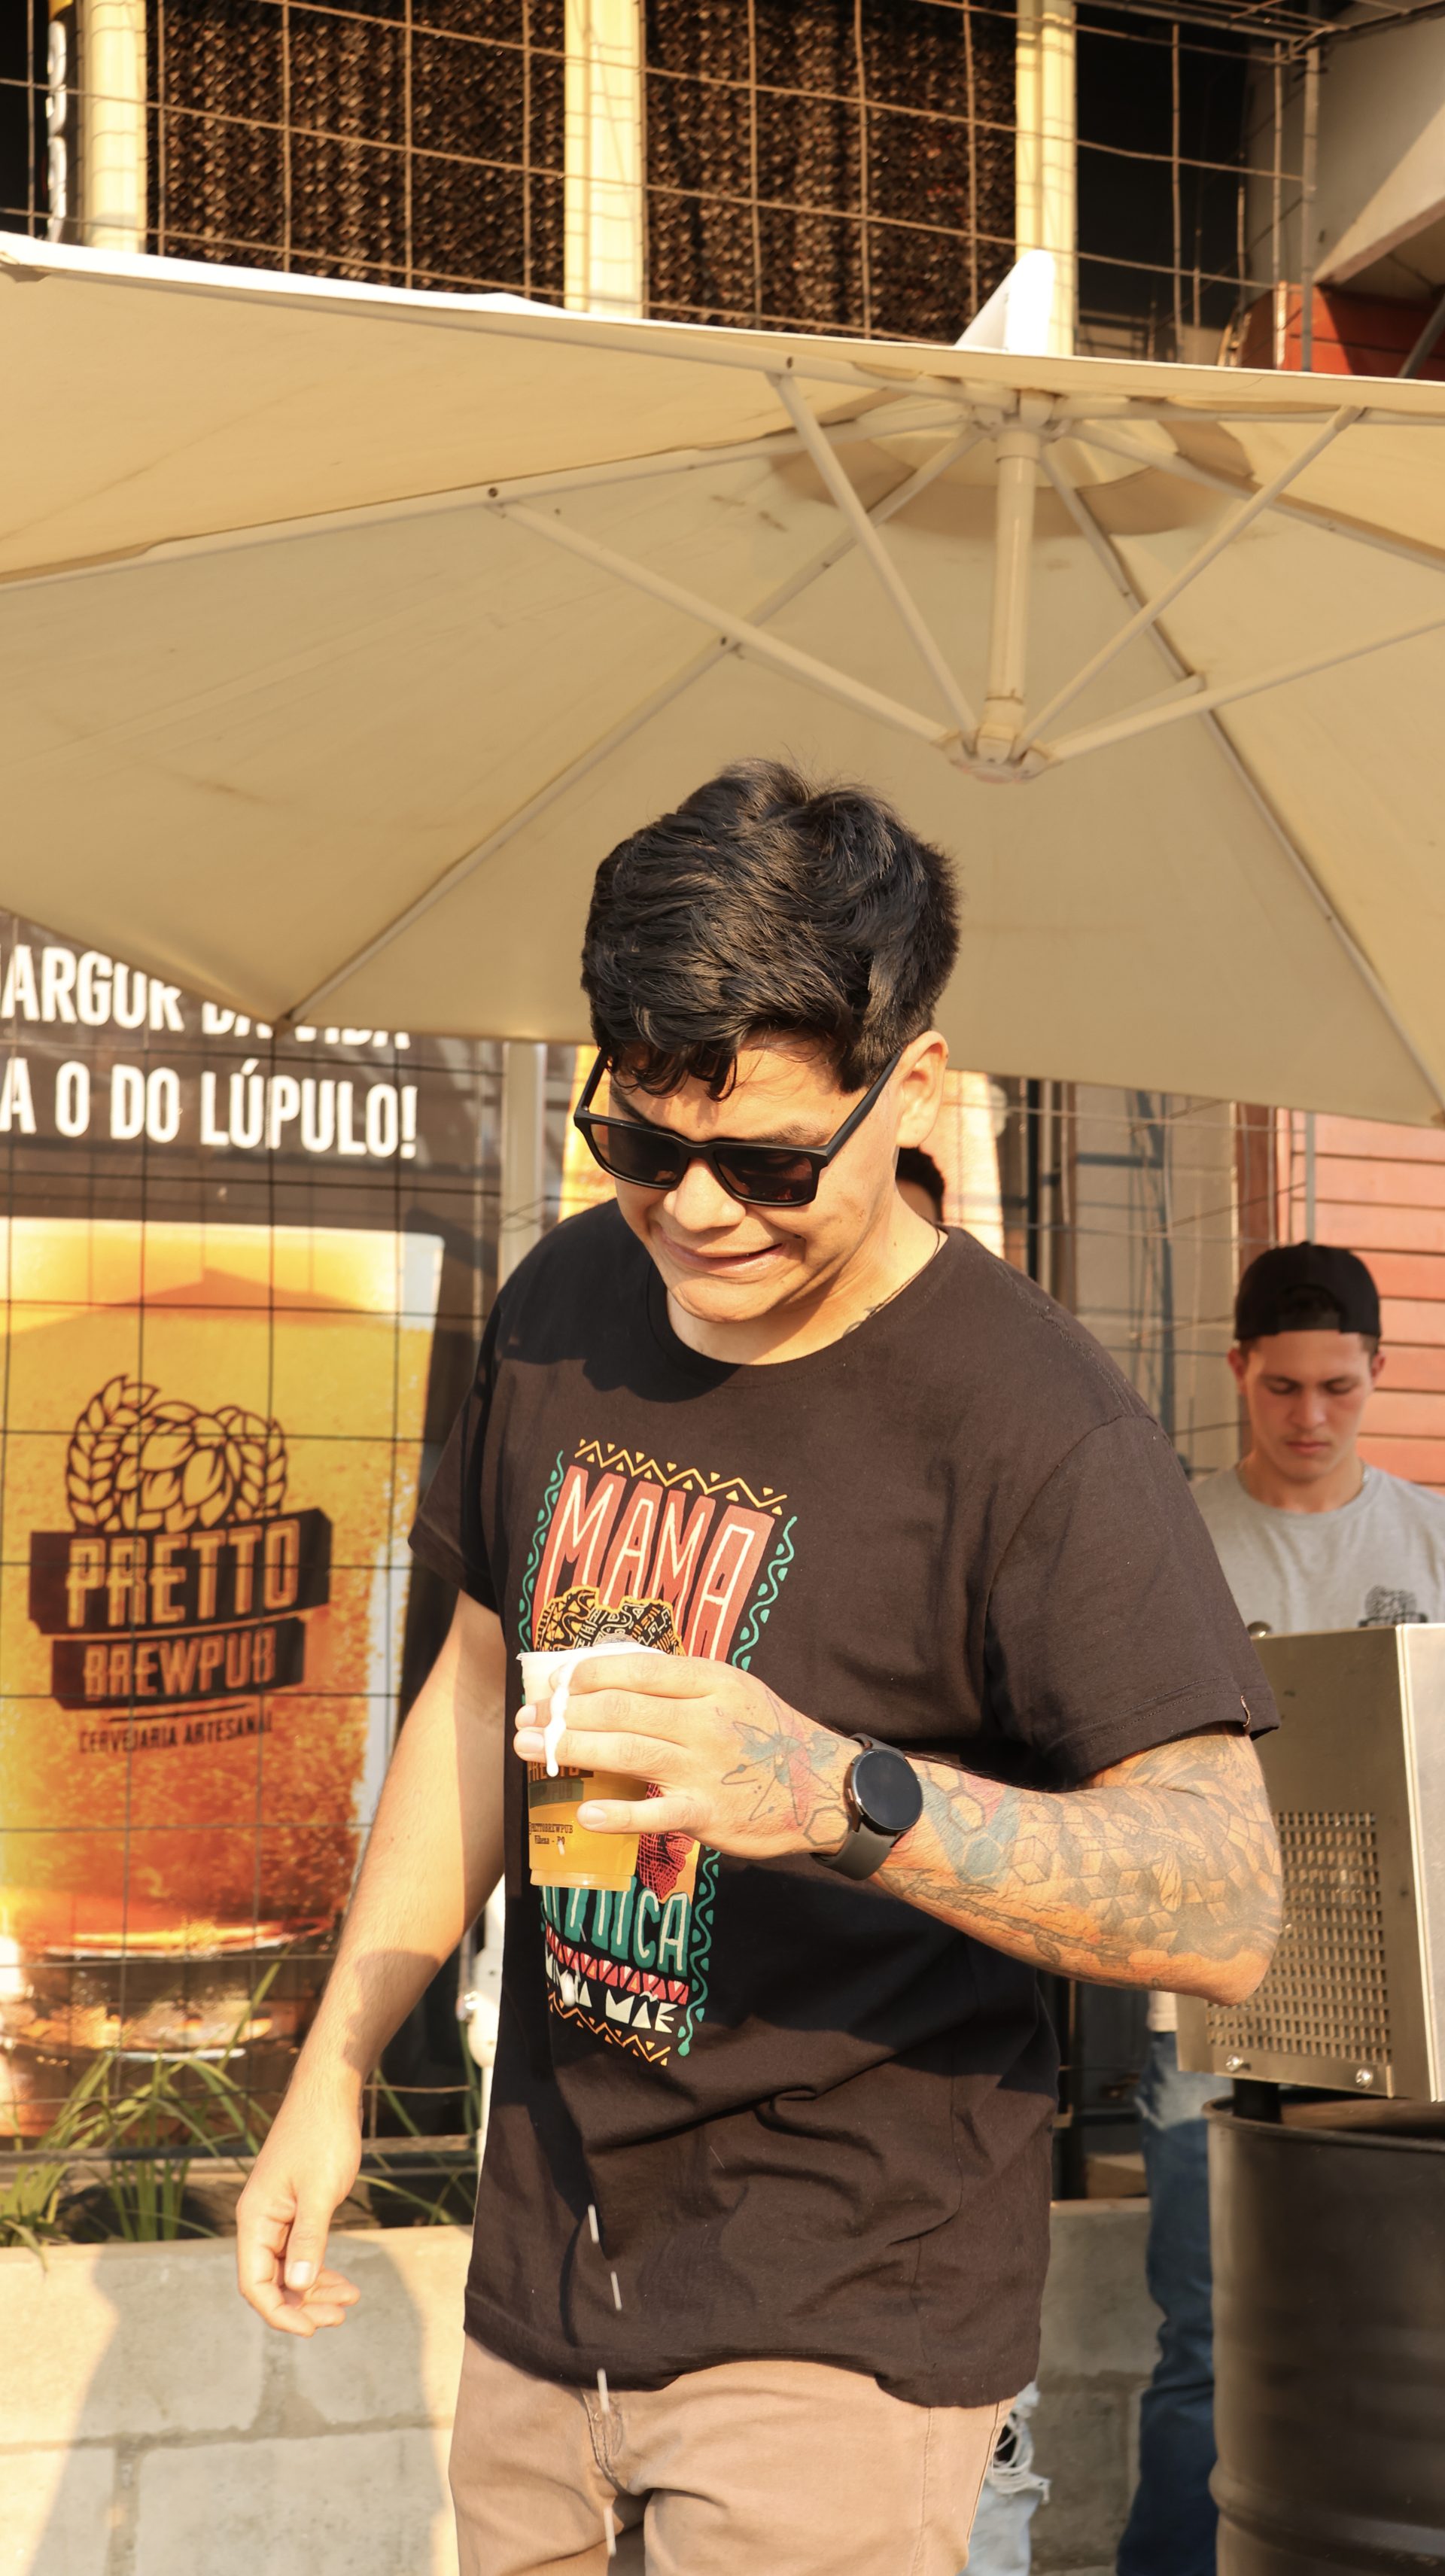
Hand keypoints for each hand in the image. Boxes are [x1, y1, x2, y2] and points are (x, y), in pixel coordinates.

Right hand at [235, 2075, 364, 2337]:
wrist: (330, 2091)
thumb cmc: (323, 2135)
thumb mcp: (319, 2191)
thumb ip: (309, 2239)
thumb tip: (298, 2284)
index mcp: (255, 2219)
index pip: (255, 2284)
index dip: (279, 2312)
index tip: (311, 2329)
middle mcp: (260, 2221)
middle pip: (271, 2281)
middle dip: (303, 2304)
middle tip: (340, 2317)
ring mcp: (278, 2215)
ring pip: (289, 2269)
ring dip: (315, 2290)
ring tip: (350, 2302)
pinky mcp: (296, 2207)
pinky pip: (301, 2251)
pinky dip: (320, 2268)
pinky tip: (344, 2281)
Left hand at [513, 1654, 851, 1860]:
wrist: (824, 1787)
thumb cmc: (767, 1734)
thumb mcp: (732, 1690)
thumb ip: (680, 1684)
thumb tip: (611, 1677)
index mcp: (711, 1681)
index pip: (635, 1669)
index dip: (585, 1674)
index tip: (555, 1682)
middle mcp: (706, 1720)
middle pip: (619, 1710)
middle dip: (563, 1713)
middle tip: (528, 1719)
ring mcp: (706, 1769)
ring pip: (626, 1753)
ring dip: (570, 1750)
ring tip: (528, 1750)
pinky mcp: (710, 1815)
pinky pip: (656, 1814)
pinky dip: (618, 1814)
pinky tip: (584, 1813)